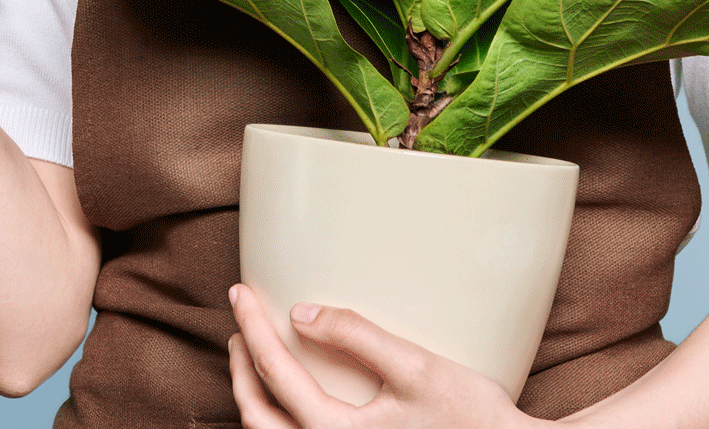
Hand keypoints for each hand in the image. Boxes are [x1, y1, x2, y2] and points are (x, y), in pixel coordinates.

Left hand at [228, 283, 550, 428]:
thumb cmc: (471, 417)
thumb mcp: (415, 366)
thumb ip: (356, 336)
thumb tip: (300, 313)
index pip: (274, 372)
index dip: (252, 326)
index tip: (240, 292)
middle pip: (257, 416)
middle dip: (239, 369)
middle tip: (237, 327)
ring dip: (254, 397)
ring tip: (254, 357)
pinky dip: (280, 417)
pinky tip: (289, 395)